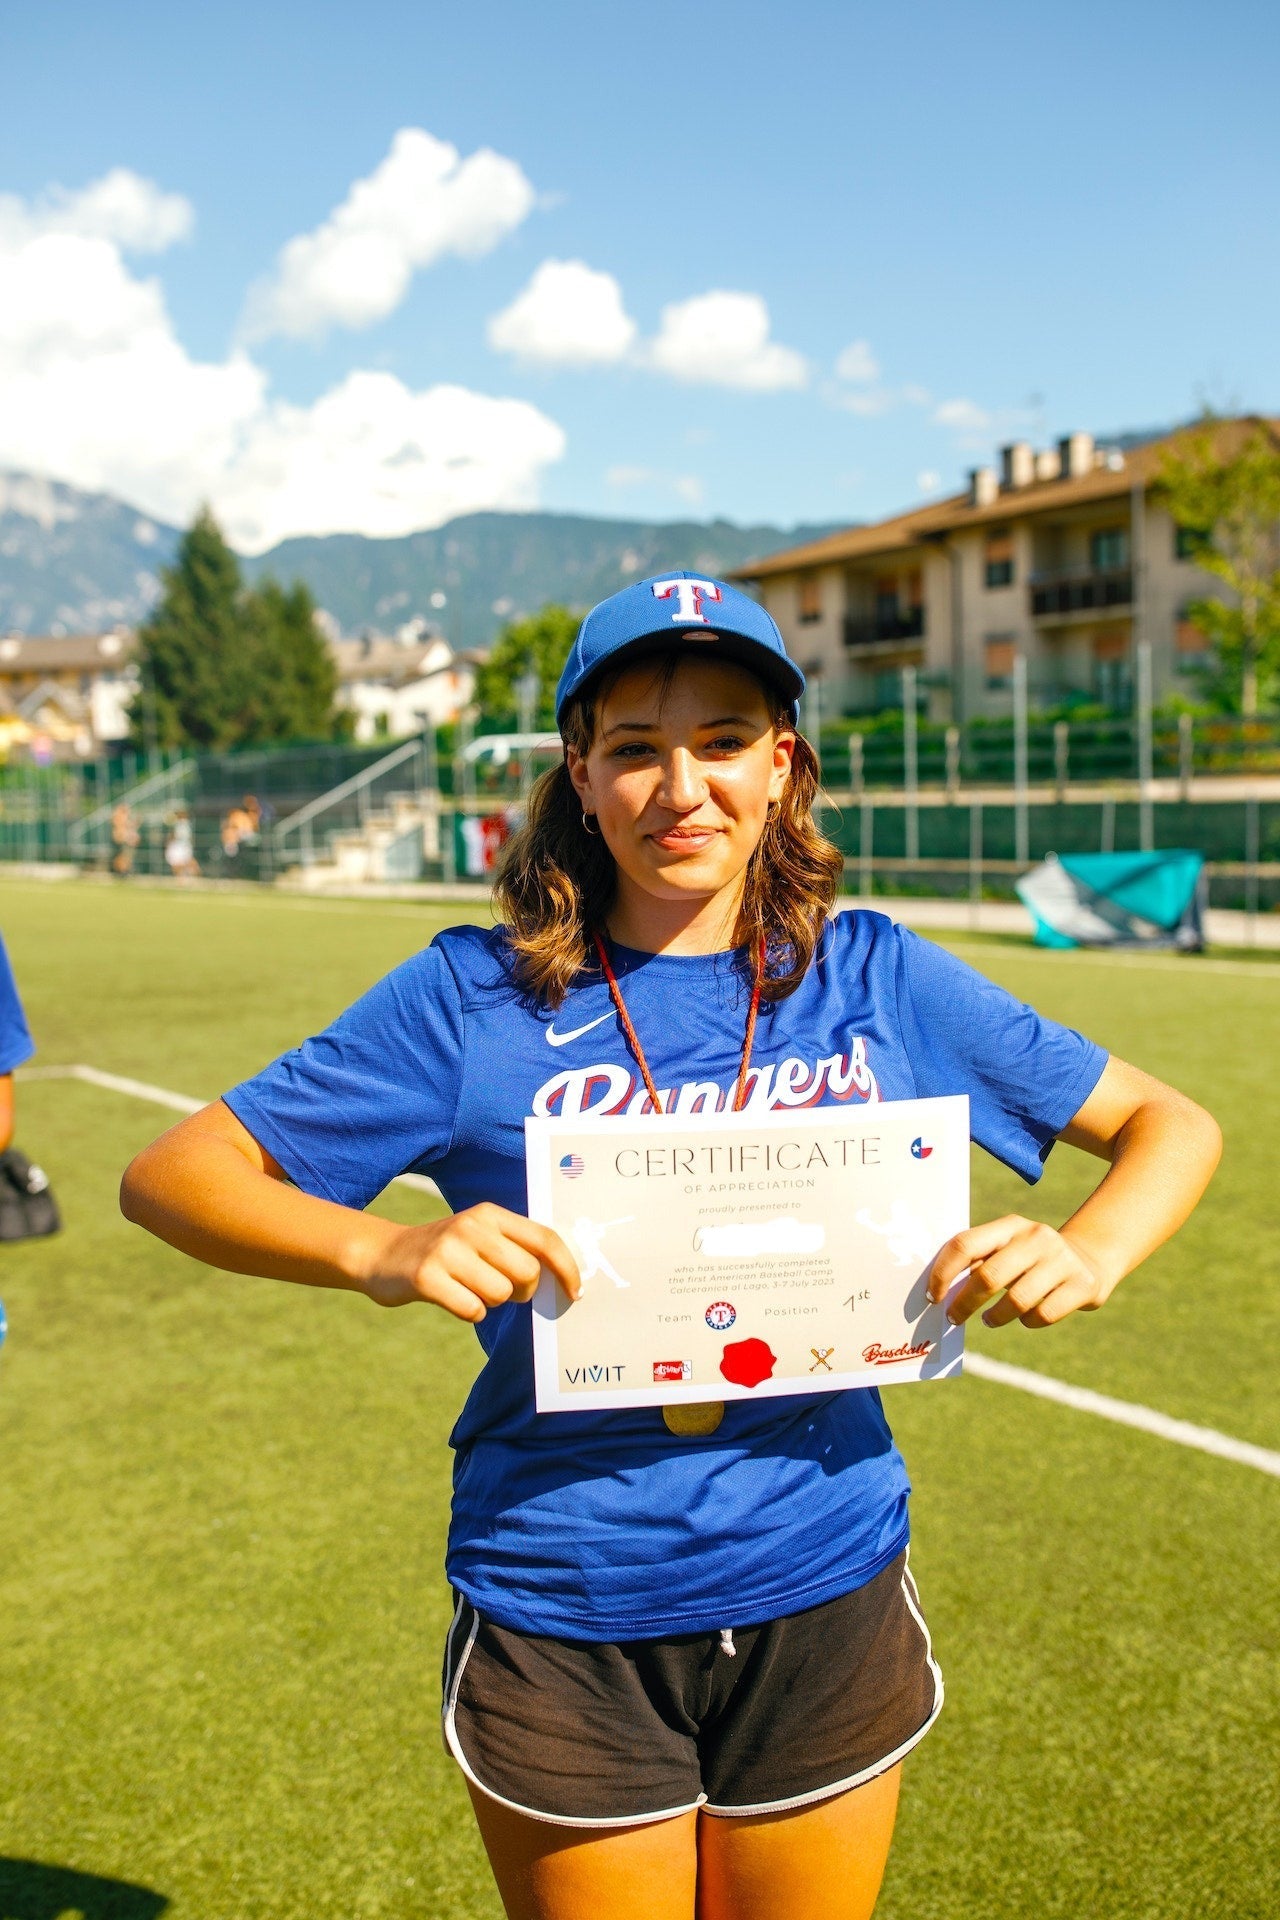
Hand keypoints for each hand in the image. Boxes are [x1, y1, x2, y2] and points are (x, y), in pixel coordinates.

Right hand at [358, 1203, 580, 1321]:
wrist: (382, 1254)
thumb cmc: (445, 1251)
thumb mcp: (479, 1234)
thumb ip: (516, 1247)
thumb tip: (563, 1277)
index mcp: (490, 1214)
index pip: (545, 1239)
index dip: (567, 1268)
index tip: (575, 1292)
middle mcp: (471, 1226)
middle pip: (527, 1273)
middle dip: (522, 1291)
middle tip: (502, 1289)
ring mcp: (447, 1250)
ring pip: (501, 1295)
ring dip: (490, 1301)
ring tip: (468, 1287)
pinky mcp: (427, 1277)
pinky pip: (473, 1310)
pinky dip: (468, 1312)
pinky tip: (451, 1297)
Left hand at [926, 1215, 1113, 1329]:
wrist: (1089, 1259)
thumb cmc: (1031, 1260)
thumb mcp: (1008, 1248)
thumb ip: (979, 1261)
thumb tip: (939, 1291)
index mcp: (1010, 1225)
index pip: (965, 1244)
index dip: (943, 1272)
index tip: (932, 1295)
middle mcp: (1037, 1237)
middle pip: (988, 1276)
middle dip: (964, 1303)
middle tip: (953, 1318)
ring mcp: (1062, 1260)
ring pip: (1017, 1300)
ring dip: (995, 1317)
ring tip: (988, 1320)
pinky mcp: (1082, 1284)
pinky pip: (1043, 1314)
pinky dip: (1028, 1322)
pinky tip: (1024, 1319)